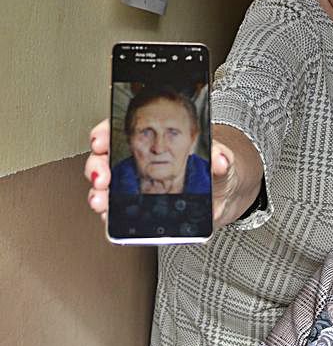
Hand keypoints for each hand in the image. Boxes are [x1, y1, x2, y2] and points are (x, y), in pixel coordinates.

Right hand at [84, 119, 233, 227]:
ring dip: (98, 192)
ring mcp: (137, 185)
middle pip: (107, 157)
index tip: (101, 140)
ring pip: (106, 185)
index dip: (106, 132)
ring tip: (102, 200)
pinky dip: (109, 214)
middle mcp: (141, 161)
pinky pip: (117, 210)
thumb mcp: (222, 162)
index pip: (122, 129)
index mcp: (157, 142)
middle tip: (102, 176)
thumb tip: (220, 159)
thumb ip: (221, 159)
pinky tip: (109, 216)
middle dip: (97, 165)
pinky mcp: (138, 208)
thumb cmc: (218, 174)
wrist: (223, 199)